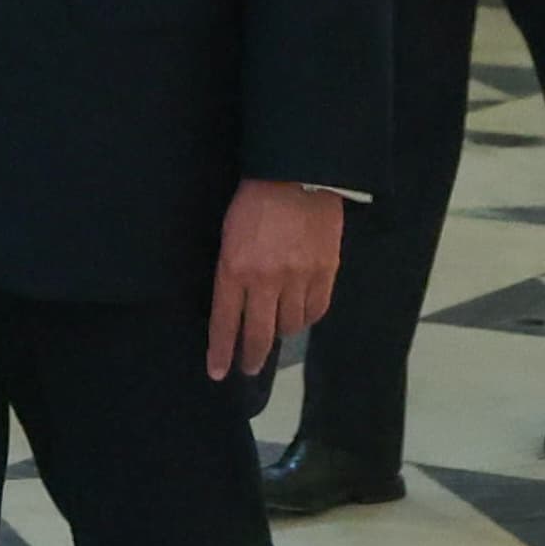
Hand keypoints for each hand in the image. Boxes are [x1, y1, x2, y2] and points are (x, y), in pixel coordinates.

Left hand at [206, 181, 343, 379]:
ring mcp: (299, 278)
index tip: (218, 372)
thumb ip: (231, 271)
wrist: (298, 173)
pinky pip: (316, 310)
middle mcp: (266, 280)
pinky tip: (300, 315)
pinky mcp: (326, 271)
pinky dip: (307, 317)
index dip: (221, 351)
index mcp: (235, 268)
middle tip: (248, 368)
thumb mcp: (228, 234)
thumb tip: (235, 304)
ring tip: (275, 328)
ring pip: (289, 325)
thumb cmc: (254, 199)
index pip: (225, 322)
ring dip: (280, 331)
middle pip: (259, 335)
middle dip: (251, 357)